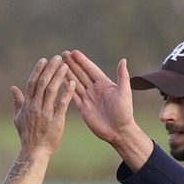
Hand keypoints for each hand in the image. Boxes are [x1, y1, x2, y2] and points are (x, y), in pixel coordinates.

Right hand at [11, 57, 74, 156]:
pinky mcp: (55, 120)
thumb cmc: (26, 136)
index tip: (44, 60)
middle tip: (58, 57)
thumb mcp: (18, 118)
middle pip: (42, 83)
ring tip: (66, 66)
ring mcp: (45, 113)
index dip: (38, 70)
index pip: (32, 83)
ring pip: (51, 91)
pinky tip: (72, 83)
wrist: (34, 152)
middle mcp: (35, 106)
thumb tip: (13, 88)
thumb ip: (17, 102)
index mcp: (27, 105)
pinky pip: (62, 104)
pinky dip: (67, 92)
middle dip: (50, 69)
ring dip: (58, 76)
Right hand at [58, 50, 152, 169]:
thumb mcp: (124, 93)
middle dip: (72, 64)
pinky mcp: (83, 108)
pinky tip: (60, 81)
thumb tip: (123, 60)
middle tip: (62, 54)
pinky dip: (66, 88)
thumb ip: (122, 77)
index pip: (91, 69)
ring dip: (67, 74)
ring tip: (59, 65)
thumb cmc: (124, 113)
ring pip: (75, 83)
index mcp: (104, 84)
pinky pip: (73, 96)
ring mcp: (88, 98)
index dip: (82, 60)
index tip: (73, 52)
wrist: (119, 132)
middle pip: (81, 73)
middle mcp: (95, 89)